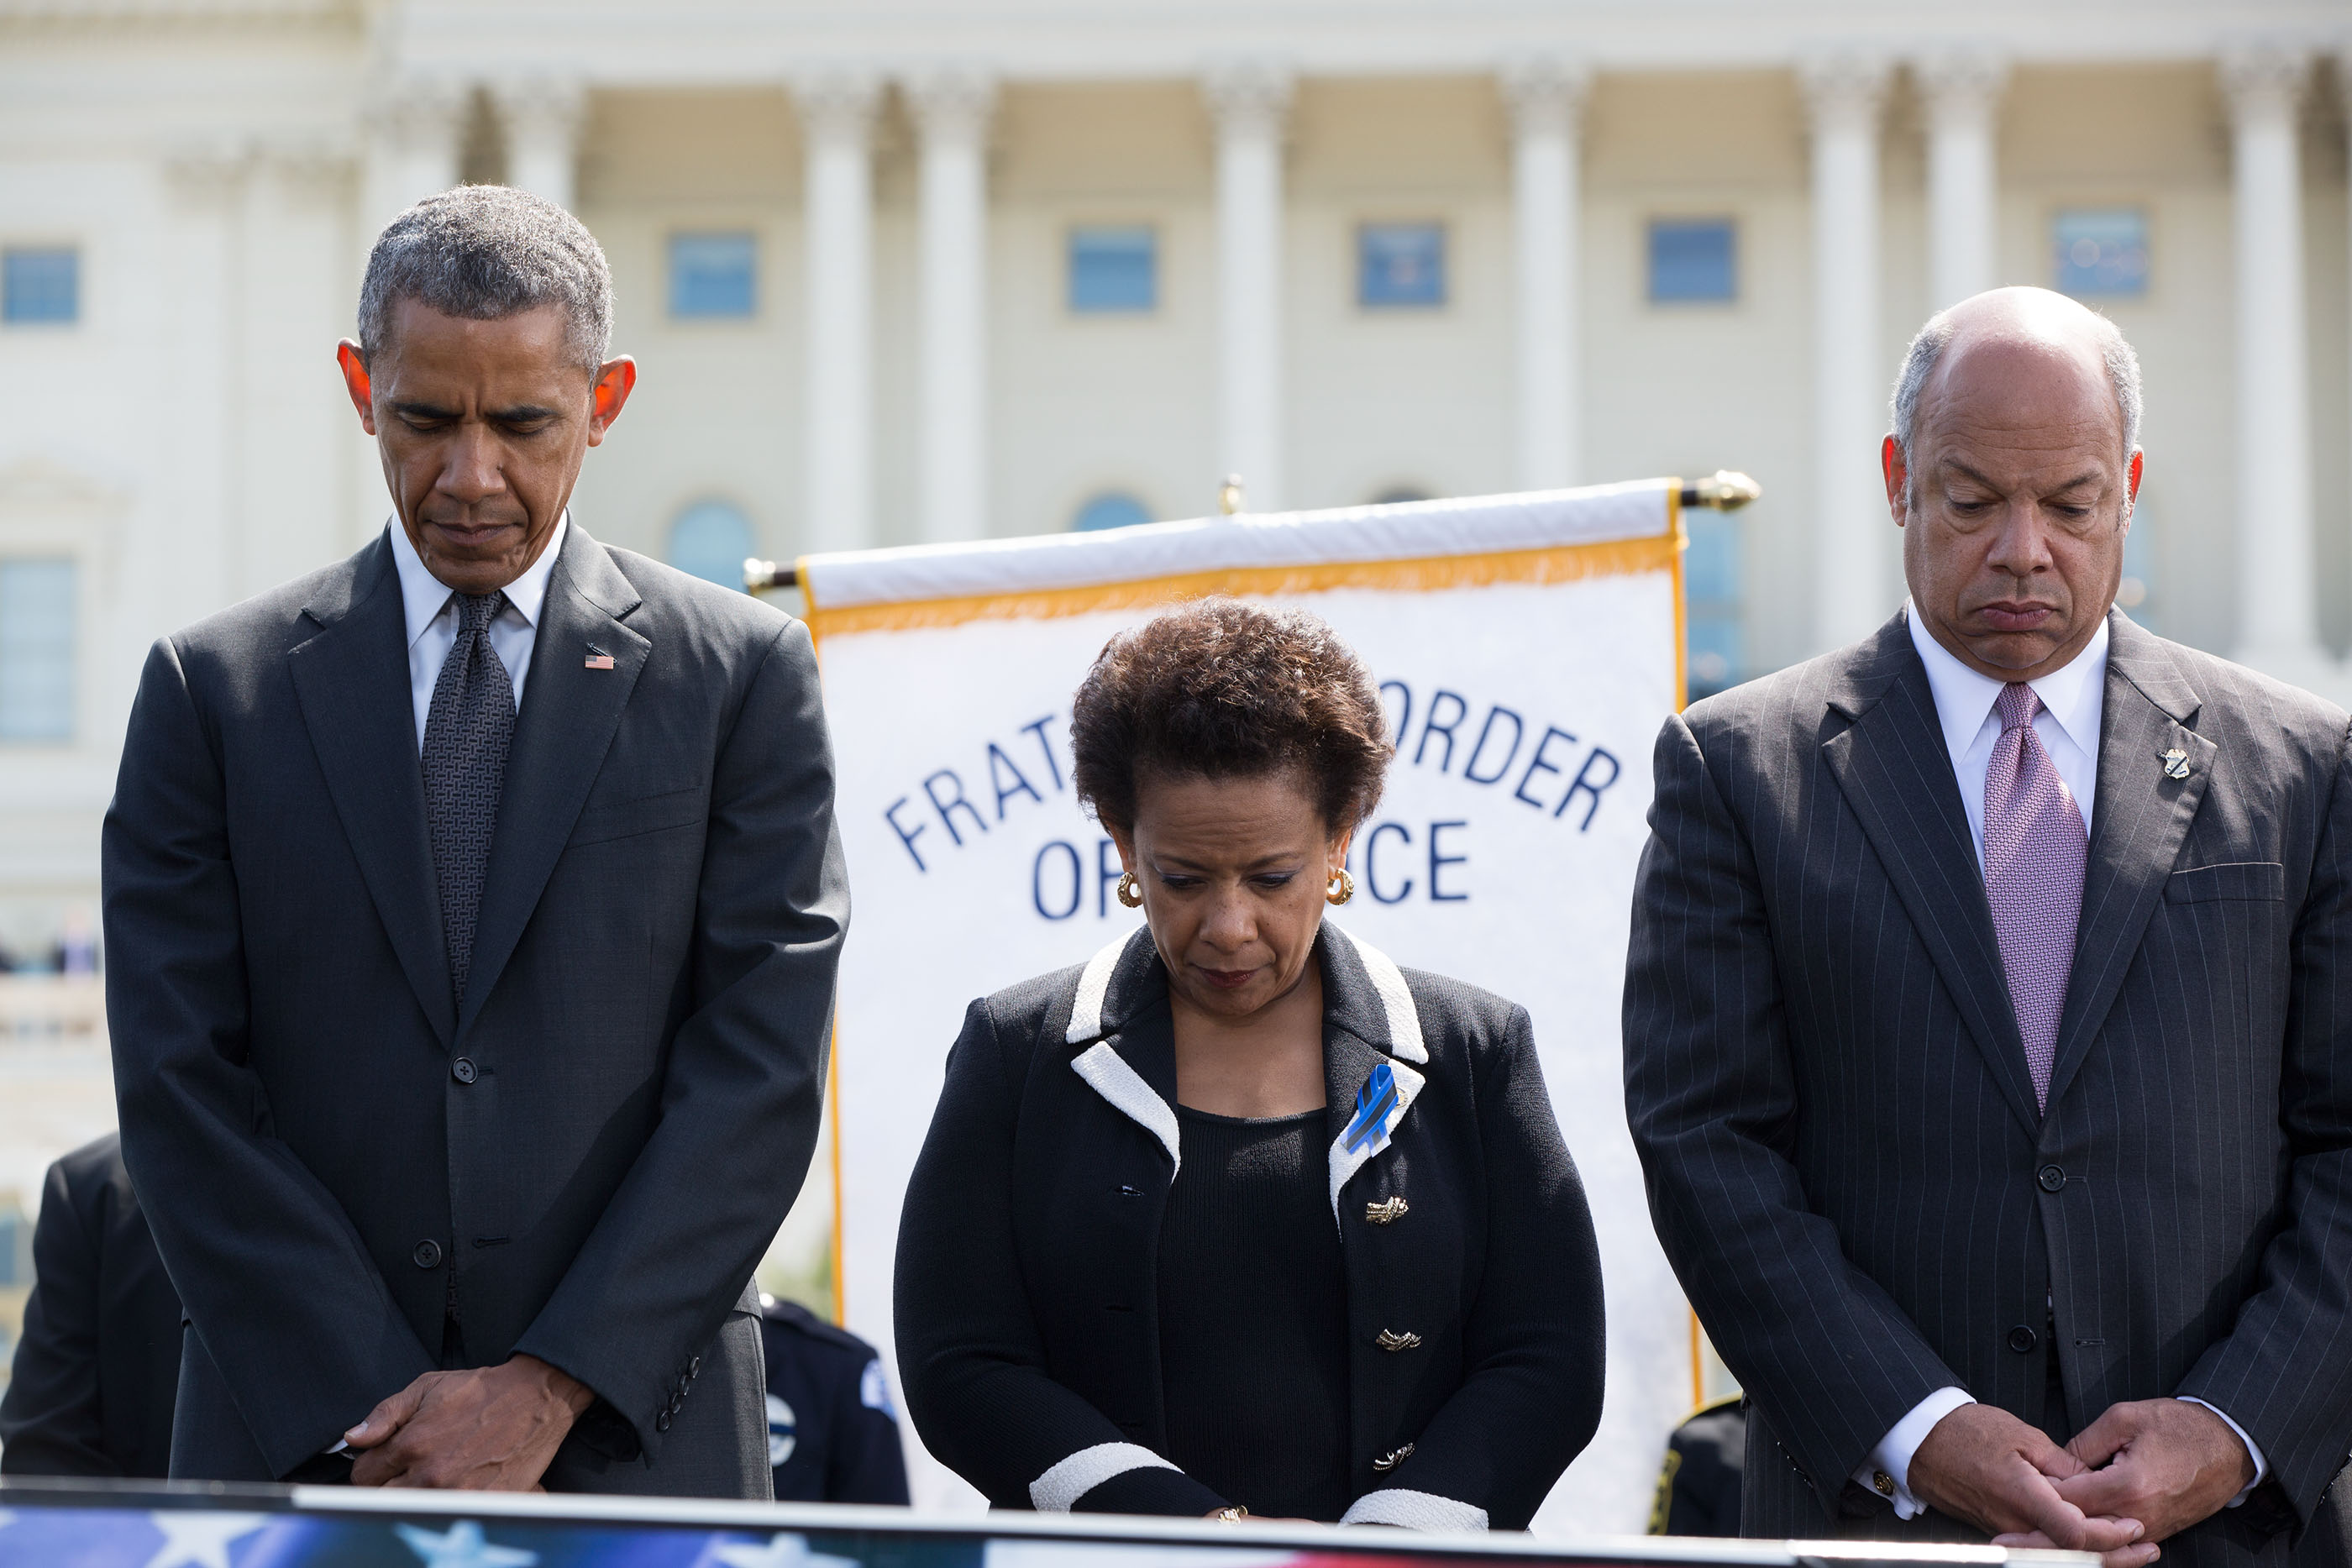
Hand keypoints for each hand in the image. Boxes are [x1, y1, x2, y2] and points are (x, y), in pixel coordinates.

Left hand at [345, 1354, 595, 1489]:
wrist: (536, 1398)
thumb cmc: (482, 1392)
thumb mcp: (428, 1387)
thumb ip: (385, 1413)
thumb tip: (354, 1437)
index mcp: (412, 1444)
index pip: (363, 1475)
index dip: (371, 1466)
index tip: (385, 1461)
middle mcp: (430, 1475)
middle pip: (381, 1501)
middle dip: (387, 1486)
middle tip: (408, 1471)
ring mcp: (457, 1494)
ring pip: (411, 1512)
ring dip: (415, 1498)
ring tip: (434, 1478)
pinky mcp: (482, 1506)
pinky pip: (448, 1518)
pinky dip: (448, 1506)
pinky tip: (458, 1486)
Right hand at [1908, 1403, 2155, 1567]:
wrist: (1922, 1441)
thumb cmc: (1965, 1432)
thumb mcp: (2022, 1435)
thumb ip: (2063, 1463)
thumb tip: (2093, 1481)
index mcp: (2021, 1494)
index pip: (2075, 1531)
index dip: (2109, 1534)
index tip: (2133, 1526)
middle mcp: (2014, 1521)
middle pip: (2072, 1552)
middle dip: (2114, 1555)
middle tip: (2145, 1550)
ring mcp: (2006, 1529)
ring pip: (2060, 1553)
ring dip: (2097, 1553)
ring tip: (2128, 1550)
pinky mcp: (2000, 1529)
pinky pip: (2043, 1545)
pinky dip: (2073, 1546)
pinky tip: (2093, 1542)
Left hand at [2032, 1401, 2255, 1546]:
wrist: (2230, 1445)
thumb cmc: (2182, 1427)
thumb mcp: (2125, 1418)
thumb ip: (2084, 1444)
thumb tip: (2056, 1465)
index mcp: (2127, 1487)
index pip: (2067, 1501)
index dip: (2039, 1494)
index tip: (2016, 1489)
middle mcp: (2139, 1516)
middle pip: (2078, 1531)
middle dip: (2043, 1529)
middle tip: (2010, 1530)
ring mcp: (2150, 1529)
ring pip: (2097, 1543)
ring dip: (2066, 1537)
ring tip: (2031, 1535)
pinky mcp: (2158, 1533)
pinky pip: (2117, 1541)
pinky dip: (2092, 1539)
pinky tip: (2069, 1532)